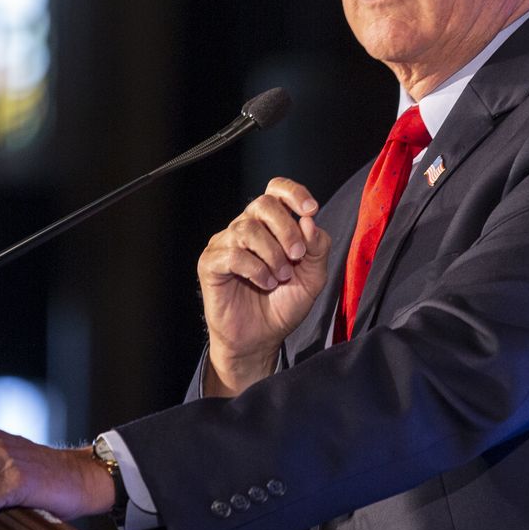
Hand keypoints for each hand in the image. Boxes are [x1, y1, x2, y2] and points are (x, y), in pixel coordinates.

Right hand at [197, 177, 331, 395]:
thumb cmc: (283, 305)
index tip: (311, 210)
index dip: (293, 193)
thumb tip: (310, 220)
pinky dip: (255, 269)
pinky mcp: (211, 264)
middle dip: (286, 229)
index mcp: (270, 226)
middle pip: (263, 204)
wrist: (261, 339)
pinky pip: (232, 254)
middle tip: (297, 256)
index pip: (276, 190)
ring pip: (247, 229)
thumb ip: (317, 248)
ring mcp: (226, 244)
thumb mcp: (313, 277)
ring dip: (272, 254)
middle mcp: (246, 228)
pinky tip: (265, 283)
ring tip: (281, 277)